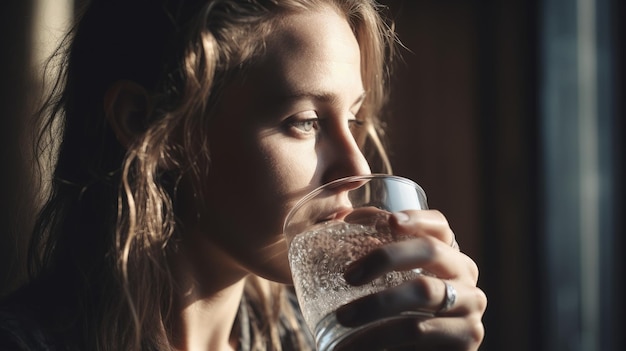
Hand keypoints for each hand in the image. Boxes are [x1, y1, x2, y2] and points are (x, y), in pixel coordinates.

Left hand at [334, 210, 486, 350]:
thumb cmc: (402, 321)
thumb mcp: (391, 286)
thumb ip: (377, 260)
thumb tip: (340, 221)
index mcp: (448, 256)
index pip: (438, 226)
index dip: (413, 218)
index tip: (384, 220)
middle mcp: (465, 275)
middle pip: (431, 250)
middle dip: (385, 256)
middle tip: (348, 275)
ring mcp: (470, 306)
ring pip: (423, 291)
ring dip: (375, 304)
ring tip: (342, 317)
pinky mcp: (467, 337)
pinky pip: (418, 330)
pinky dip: (381, 336)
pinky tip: (355, 345)